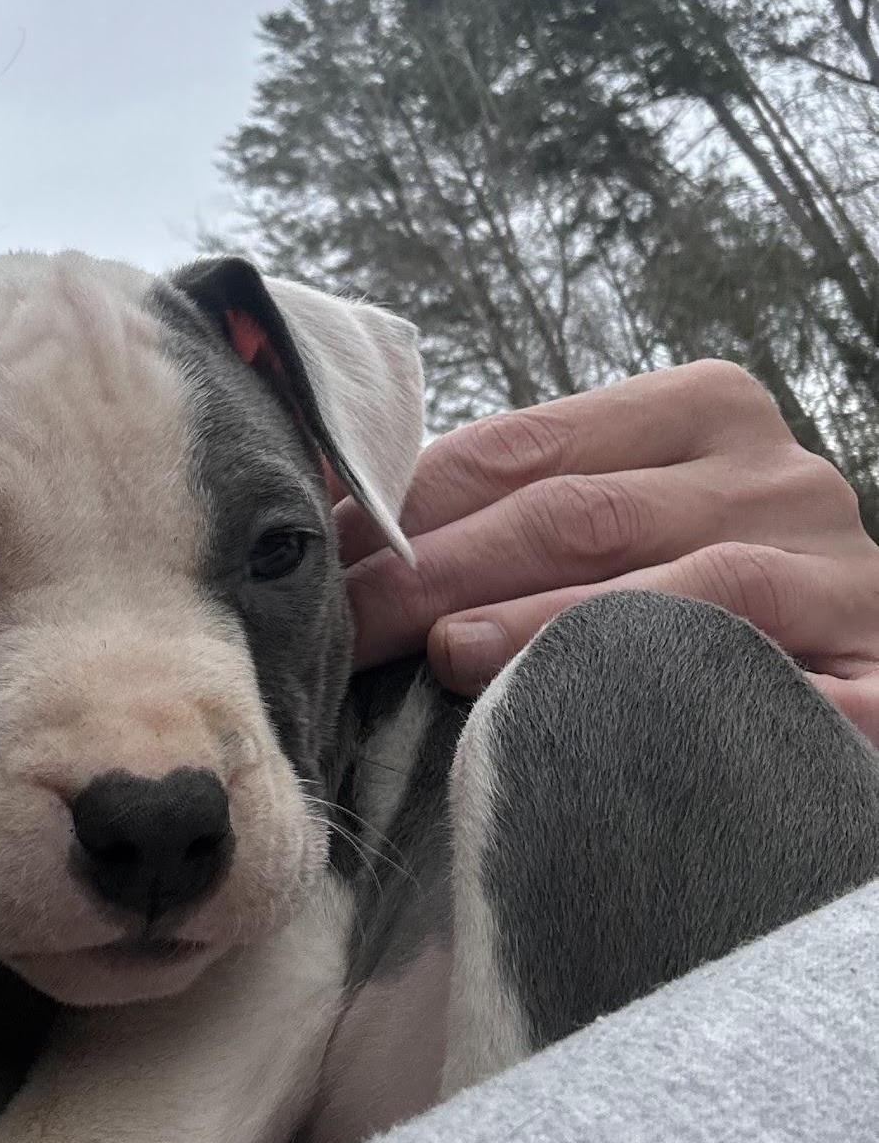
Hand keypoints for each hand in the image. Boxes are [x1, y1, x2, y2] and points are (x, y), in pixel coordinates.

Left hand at [339, 360, 878, 745]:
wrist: (850, 663)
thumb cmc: (687, 589)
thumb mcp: (606, 514)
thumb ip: (500, 500)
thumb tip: (328, 499)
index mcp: (699, 413)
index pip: (521, 447)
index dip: (405, 504)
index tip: (319, 560)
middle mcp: (777, 478)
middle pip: (576, 515)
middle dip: (437, 573)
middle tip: (341, 630)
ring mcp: (838, 577)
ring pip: (672, 591)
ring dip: (542, 627)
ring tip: (446, 658)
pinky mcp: (878, 682)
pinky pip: (765, 691)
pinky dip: (676, 701)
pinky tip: (586, 729)